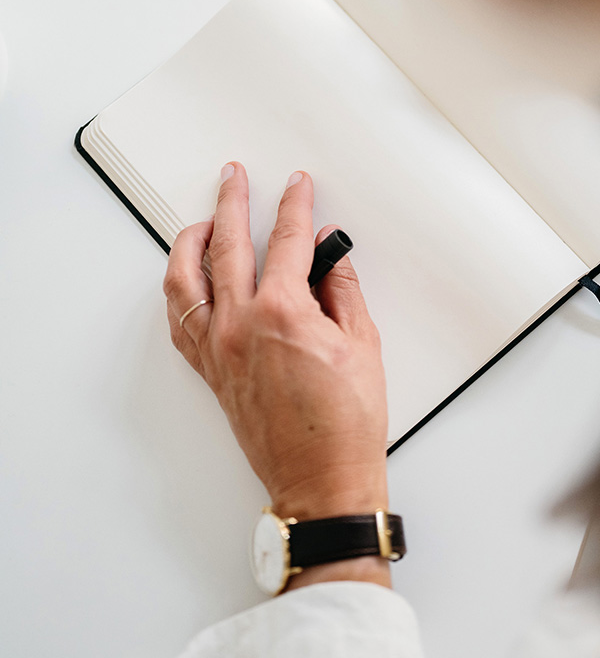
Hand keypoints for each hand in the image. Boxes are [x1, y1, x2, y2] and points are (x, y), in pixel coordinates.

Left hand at [163, 165, 389, 537]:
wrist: (323, 479)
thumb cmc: (346, 424)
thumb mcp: (362, 342)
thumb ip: (340, 288)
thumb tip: (329, 255)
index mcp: (281, 312)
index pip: (286, 239)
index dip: (294, 205)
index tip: (297, 186)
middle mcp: (239, 326)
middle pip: (226, 245)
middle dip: (231, 202)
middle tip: (235, 178)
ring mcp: (218, 350)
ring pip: (185, 280)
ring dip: (190, 242)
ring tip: (202, 221)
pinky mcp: (211, 372)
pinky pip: (180, 322)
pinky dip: (180, 292)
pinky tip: (188, 279)